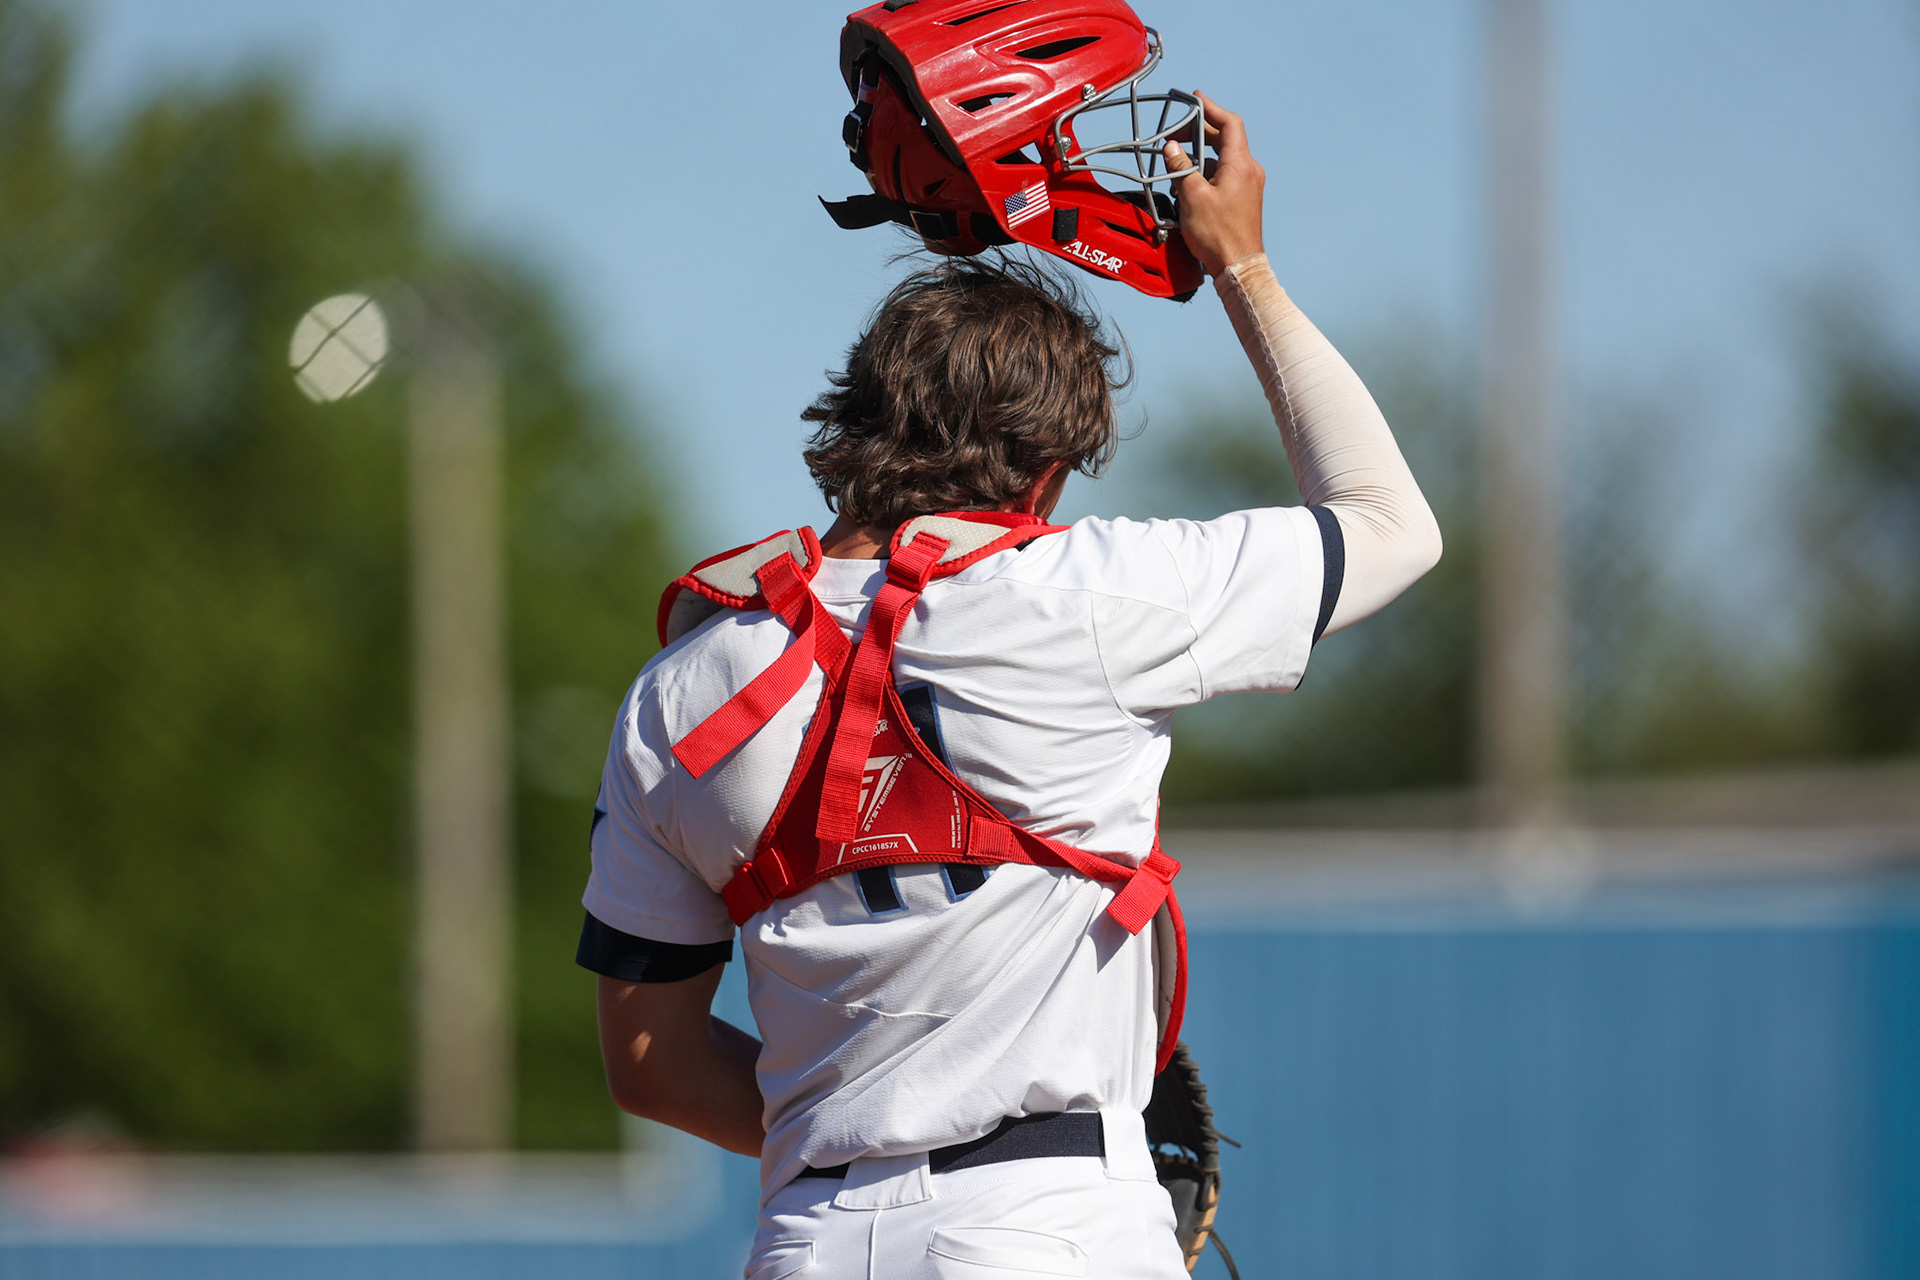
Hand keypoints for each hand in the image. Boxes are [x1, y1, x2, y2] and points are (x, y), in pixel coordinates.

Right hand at [1162, 94, 1264, 276]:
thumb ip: (1181, 168)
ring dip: (1199, 156)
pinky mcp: (1242, 198)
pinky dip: (1205, 172)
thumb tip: (1172, 149)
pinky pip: (1223, 175)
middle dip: (1199, 132)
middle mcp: (1248, 170)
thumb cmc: (1219, 235)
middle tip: (1176, 132)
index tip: (1195, 100)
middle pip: (1225, 139)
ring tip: (1176, 162)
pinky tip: (1186, 185)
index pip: (1230, 124)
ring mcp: (1248, 184)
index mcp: (1240, 165)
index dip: (1211, 109)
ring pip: (1222, 158)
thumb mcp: (1192, 196)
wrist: (1238, 266)